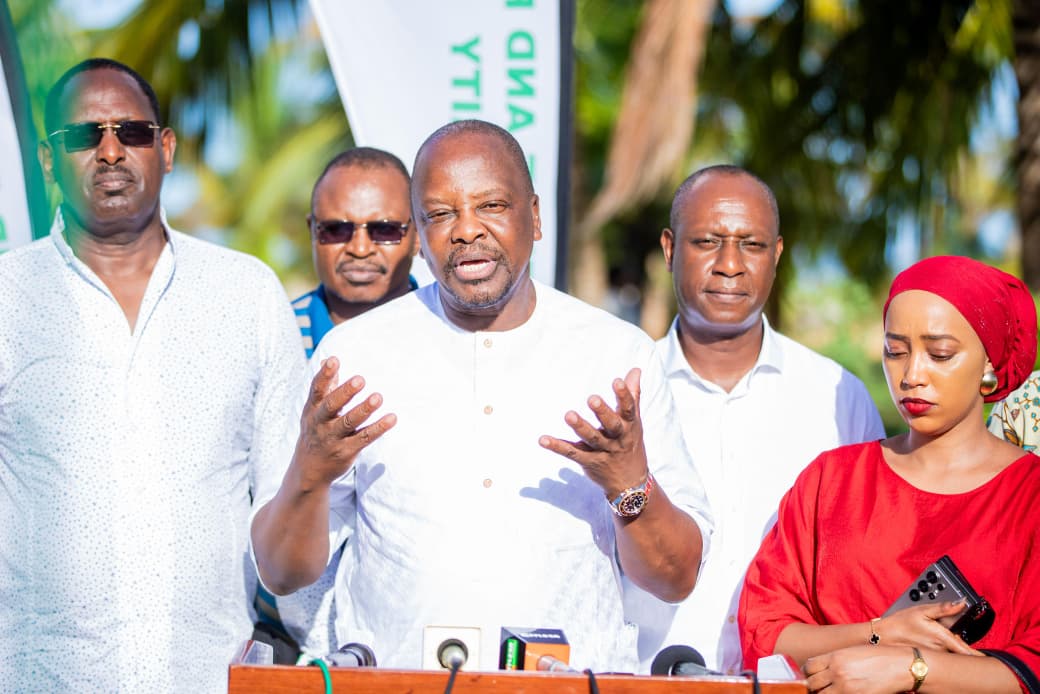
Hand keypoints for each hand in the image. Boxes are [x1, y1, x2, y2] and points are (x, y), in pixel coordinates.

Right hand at [293, 356, 395, 488]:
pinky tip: (392, 418)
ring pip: (348, 423)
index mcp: (313, 409)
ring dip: (364, 410)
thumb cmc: (316, 431)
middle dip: (345, 392)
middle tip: (360, 379)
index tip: (334, 360)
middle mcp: (320, 423)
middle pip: (331, 405)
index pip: (317, 389)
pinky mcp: (346, 451)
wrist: (309, 470)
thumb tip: (327, 359)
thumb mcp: (314, 410)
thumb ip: (325, 386)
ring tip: (378, 397)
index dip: (324, 375)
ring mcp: (332, 438)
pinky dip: (378, 428)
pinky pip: (364, 438)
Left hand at [538, 367, 648, 498]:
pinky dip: (557, 447)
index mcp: (629, 426)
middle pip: (611, 425)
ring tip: (568, 415)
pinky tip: (543, 440)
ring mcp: (603, 451)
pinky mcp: (588, 462)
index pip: (628, 409)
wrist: (631, 483)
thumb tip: (635, 369)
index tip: (617, 381)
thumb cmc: (630, 444)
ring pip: (591, 439)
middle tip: (592, 398)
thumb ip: (632, 395)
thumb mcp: (634, 421)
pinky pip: (572, 453)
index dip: (624, 395)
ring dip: (580, 427)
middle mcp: (617, 438)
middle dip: (602, 412)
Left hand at [804, 645, 915, 693]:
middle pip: (812, 684)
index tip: (811, 676)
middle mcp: (837, 672)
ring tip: (831, 690)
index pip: (808, 667)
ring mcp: (846, 688)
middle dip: (813, 686)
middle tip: (818, 687)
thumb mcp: (853, 651)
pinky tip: (842, 693)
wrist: (901, 666)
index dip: (808, 673)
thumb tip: (821, 669)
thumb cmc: (879, 656)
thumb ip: (835, 659)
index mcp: (835, 657)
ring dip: (823, 693)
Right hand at [872, 602, 978, 654]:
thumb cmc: (901, 623)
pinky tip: (935, 644)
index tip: (989, 660)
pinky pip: (943, 657)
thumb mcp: (922, 610)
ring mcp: (935, 657)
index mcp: (942, 638)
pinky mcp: (929, 659)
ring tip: (943, 639)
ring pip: (951, 654)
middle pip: (960, 651)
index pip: (967, 651)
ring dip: (953, 648)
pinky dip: (944, 652)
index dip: (979, 656)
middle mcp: (941, 651)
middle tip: (963, 642)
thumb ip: (944, 608)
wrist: (884, 636)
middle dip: (964, 647)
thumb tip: (962, 603)